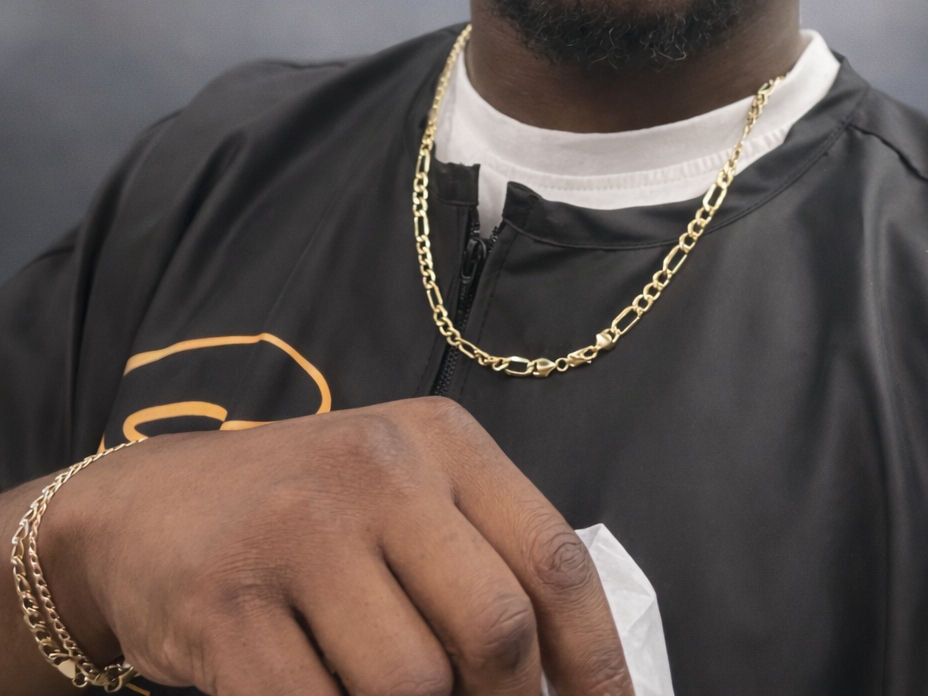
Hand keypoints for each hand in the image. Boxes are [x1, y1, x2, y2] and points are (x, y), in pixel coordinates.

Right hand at [26, 399, 632, 695]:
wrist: (148, 508)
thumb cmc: (307, 516)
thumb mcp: (403, 494)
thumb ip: (480, 561)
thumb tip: (564, 687)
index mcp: (439, 438)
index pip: (553, 559)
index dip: (599, 667)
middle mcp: (375, 467)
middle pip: (494, 630)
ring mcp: (297, 532)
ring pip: (412, 687)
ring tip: (380, 692)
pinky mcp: (226, 606)